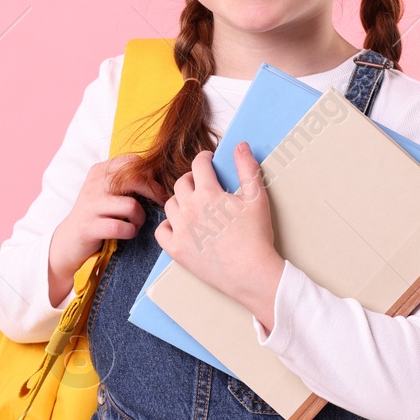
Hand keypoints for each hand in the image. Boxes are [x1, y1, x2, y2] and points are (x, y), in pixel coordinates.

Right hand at [48, 154, 168, 306]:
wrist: (69, 240)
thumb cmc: (98, 215)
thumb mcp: (110, 192)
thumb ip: (130, 181)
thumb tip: (164, 177)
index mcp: (100, 171)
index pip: (133, 161)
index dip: (151, 175)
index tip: (158, 190)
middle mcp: (94, 184)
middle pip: (136, 179)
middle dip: (153, 193)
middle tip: (158, 205)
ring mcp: (89, 205)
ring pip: (132, 206)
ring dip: (140, 218)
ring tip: (136, 223)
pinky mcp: (88, 226)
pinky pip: (121, 226)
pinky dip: (130, 231)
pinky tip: (127, 233)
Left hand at [155, 143, 284, 326]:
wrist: (251, 273)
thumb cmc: (256, 236)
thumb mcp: (257, 198)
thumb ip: (248, 168)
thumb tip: (240, 145)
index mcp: (208, 194)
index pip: (199, 165)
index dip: (204, 158)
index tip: (208, 160)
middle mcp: (189, 210)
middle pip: (181, 183)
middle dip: (192, 179)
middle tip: (203, 183)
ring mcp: (180, 231)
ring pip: (170, 205)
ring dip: (180, 200)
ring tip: (194, 205)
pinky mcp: (176, 250)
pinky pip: (162, 230)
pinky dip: (169, 225)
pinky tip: (181, 225)